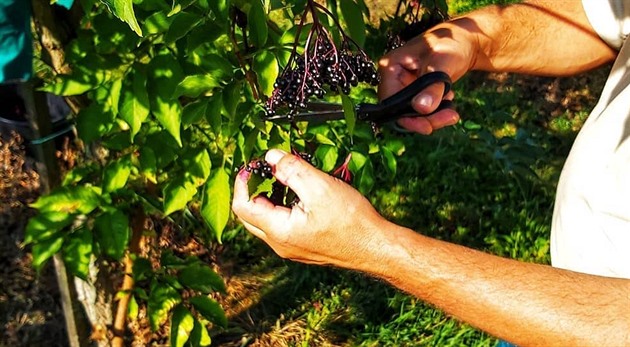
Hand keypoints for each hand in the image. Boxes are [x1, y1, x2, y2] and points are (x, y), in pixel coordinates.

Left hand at [231, 149, 387, 268]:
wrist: (375, 248)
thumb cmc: (352, 222)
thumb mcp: (320, 187)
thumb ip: (292, 170)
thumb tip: (270, 157)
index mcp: (279, 231)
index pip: (243, 206)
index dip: (243, 182)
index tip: (252, 164)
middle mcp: (281, 244)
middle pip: (251, 215)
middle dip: (254, 189)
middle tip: (266, 168)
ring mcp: (292, 247)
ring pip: (267, 220)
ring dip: (270, 196)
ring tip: (286, 176)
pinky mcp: (304, 246)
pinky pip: (283, 225)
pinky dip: (284, 206)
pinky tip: (301, 192)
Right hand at [378, 21, 476, 133]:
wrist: (464, 41)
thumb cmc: (451, 43)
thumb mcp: (443, 63)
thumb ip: (432, 87)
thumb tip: (421, 108)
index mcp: (391, 66)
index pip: (389, 101)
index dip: (406, 118)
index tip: (428, 127)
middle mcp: (393, 77)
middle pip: (400, 110)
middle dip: (424, 119)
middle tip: (450, 118)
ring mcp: (403, 85)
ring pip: (411, 113)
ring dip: (432, 118)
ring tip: (452, 112)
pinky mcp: (414, 91)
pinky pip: (420, 109)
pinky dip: (435, 113)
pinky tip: (449, 102)